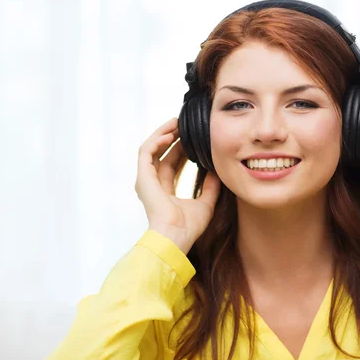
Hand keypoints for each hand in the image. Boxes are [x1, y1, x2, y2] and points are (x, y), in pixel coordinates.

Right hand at [135, 117, 220, 253]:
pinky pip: (146, 152)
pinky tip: (169, 134)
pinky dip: (156, 140)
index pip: (172, 164)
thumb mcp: (206, 204)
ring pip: (151, 149)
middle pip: (162, 155)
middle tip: (185, 125)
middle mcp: (153, 185)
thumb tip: (217, 171)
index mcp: (165, 192)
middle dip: (173, 138)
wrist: (175, 237)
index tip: (192, 138)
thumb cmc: (188, 227)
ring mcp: (146, 180)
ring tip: (176, 123)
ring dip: (163, 134)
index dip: (181, 150)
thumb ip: (210, 188)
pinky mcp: (143, 177)